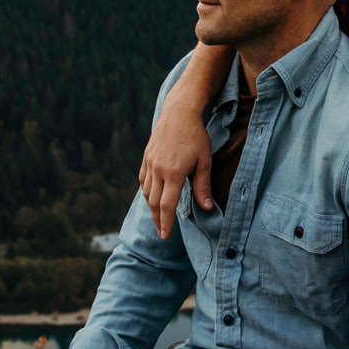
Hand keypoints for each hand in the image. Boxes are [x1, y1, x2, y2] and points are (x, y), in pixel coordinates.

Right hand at [139, 99, 213, 240]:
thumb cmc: (196, 136)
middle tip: (162, 233)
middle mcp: (158, 170)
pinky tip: (152, 197)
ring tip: (159, 218)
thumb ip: (203, 185)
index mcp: (174, 173)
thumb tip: (206, 208)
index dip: (166, 222)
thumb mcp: (204, 161)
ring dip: (152, 207)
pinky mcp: (146, 157)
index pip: (167, 205)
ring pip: (147, 192)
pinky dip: (147, 192)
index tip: (165, 235)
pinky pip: (143, 180)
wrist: (179, 113)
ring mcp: (149, 163)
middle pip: (154, 202)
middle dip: (158, 220)